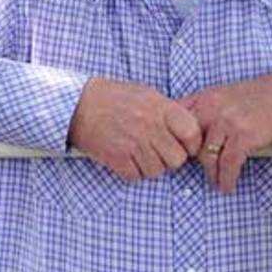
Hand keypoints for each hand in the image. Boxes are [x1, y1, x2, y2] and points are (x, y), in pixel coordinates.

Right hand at [68, 77, 201, 181]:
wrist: (78, 105)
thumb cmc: (115, 98)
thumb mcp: (147, 95)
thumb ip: (168, 112)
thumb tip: (190, 133)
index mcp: (160, 108)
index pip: (192, 134)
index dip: (191, 144)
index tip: (183, 145)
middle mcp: (149, 126)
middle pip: (177, 159)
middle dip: (169, 159)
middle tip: (157, 151)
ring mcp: (133, 143)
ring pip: (157, 171)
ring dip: (149, 167)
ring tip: (138, 153)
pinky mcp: (117, 158)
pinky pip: (135, 177)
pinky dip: (131, 172)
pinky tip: (125, 158)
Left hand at [181, 72, 271, 193]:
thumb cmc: (255, 97)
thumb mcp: (221, 95)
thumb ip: (202, 110)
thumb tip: (184, 134)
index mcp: (202, 98)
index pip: (173, 120)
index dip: (170, 139)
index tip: (173, 153)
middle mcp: (211, 109)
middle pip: (187, 143)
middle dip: (189, 160)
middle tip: (194, 171)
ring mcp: (227, 122)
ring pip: (206, 156)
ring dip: (210, 174)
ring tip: (215, 181)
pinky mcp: (243, 136)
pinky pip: (227, 164)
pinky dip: (226, 178)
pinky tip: (227, 185)